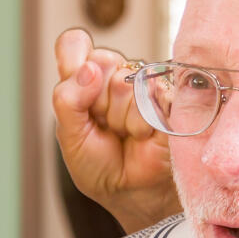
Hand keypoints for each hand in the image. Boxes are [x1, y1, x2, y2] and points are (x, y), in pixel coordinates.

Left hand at [53, 28, 179, 234]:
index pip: (74, 44)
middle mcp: (116, 74)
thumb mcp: (69, 136)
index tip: (77, 92)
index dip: (73, 64)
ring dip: (118, 118)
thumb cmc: (100, 165)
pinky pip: (149, 96)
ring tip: (125, 135)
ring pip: (122, 82)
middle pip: (98, 62)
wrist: (130, 192)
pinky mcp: (170, 96)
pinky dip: (139, 125)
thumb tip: (88, 69)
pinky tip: (143, 137)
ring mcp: (145, 83)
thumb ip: (67, 100)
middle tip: (104, 127)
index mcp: (88, 78)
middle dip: (94, 102)